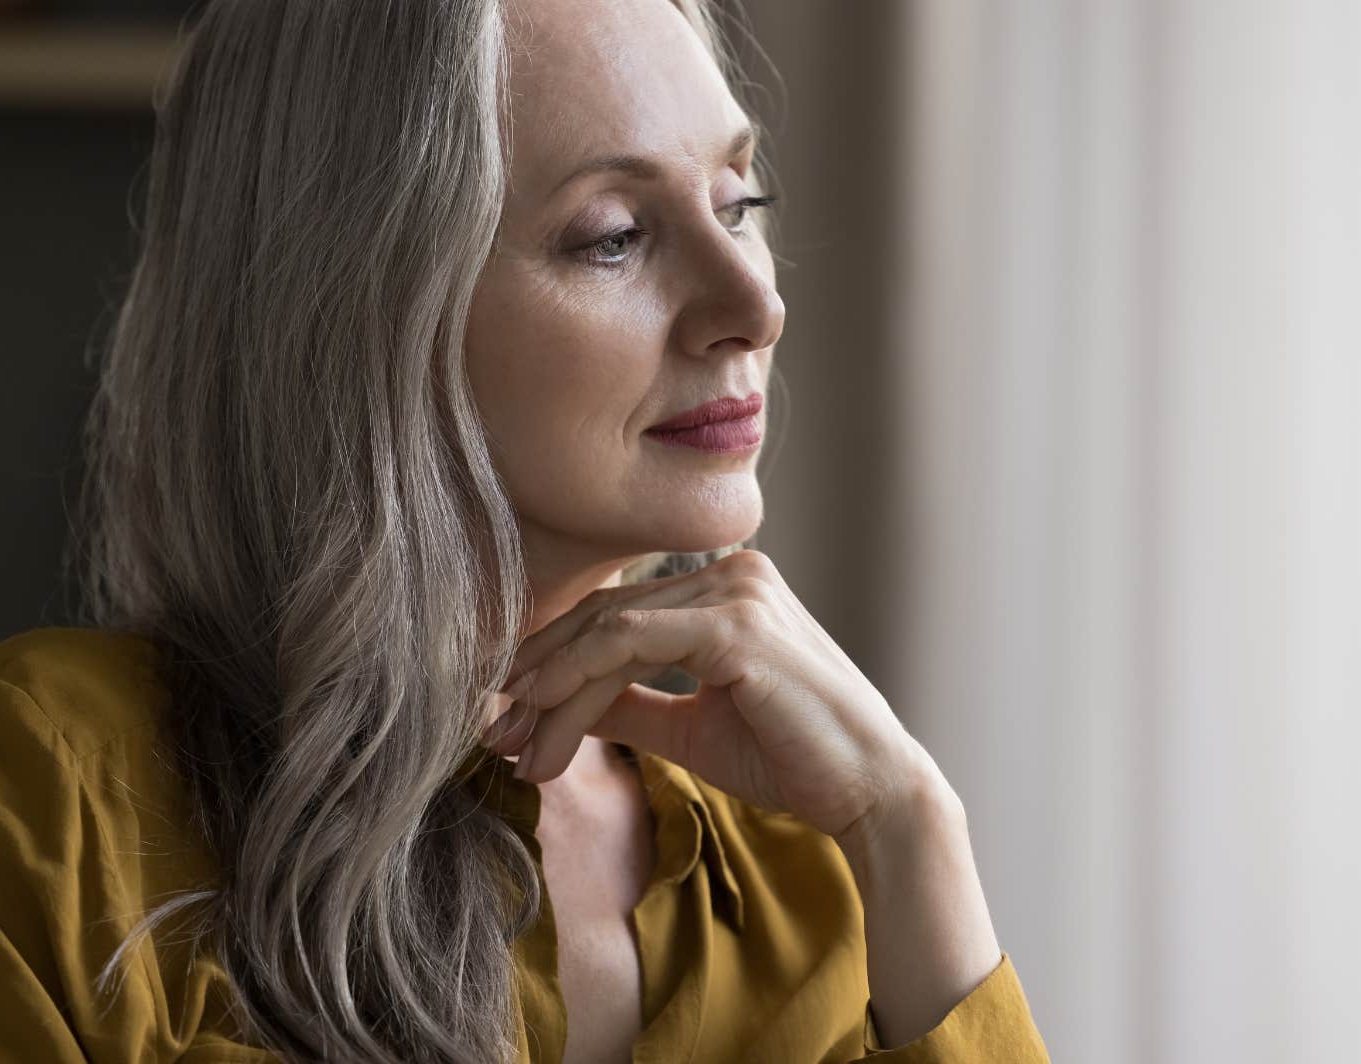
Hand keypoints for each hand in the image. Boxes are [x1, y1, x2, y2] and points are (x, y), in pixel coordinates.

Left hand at [481, 548, 933, 838]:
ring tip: (513, 744)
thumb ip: (630, 704)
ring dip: (549, 691)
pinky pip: (630, 645)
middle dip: (537, 675)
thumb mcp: (690, 726)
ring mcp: (736, 591)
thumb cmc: (791, 758)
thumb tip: (558, 706)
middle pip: (602, 614)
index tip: (506, 714)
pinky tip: (547, 724)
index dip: (551, 659)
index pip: (616, 612)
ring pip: (607, 630)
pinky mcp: (737, 624)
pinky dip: (579, 683)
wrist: (869, 790)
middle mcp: (732, 571)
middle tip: (491, 730)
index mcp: (726, 585)